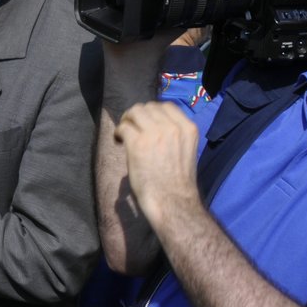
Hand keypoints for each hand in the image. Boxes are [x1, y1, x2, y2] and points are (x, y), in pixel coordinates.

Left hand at [114, 101, 203, 229]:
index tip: (145, 122)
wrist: (172, 200)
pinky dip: (119, 132)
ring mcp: (155, 133)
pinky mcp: (138, 143)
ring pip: (135, 112)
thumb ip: (173, 135)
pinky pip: (124, 127)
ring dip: (127, 120)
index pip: (167, 106)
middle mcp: (172, 127)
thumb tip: (153, 124)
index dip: (152, 112)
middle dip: (137, 115)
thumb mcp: (185, 149)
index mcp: (187, 129)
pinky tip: (119, 141)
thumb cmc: (177, 181)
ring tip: (124, 133)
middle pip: (148, 107)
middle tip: (131, 127)